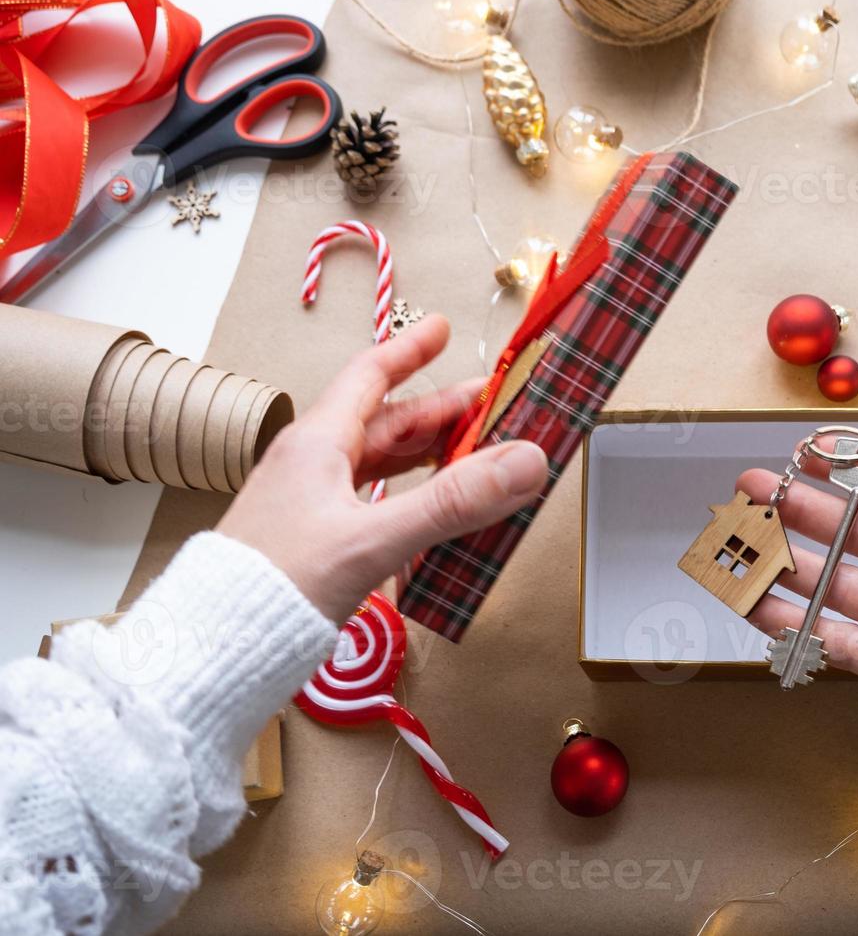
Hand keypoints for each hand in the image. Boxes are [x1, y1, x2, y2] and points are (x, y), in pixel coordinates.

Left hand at [218, 316, 547, 623]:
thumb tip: (522, 462)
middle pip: (385, 421)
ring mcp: (311, 504)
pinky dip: (411, 495)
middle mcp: (311, 466)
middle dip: (440, 410)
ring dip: (429, 453)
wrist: (214, 650)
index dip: (409, 351)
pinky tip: (433, 512)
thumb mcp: (374, 540)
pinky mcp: (316, 541)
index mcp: (316, 445)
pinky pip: (373, 501)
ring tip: (475, 453)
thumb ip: (452, 502)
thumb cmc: (275, 589)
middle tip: (489, 403)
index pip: (370, 377)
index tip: (440, 328)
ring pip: (380, 462)